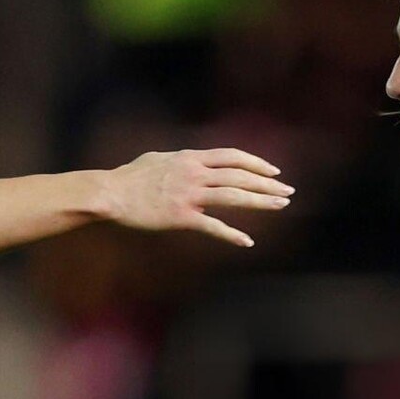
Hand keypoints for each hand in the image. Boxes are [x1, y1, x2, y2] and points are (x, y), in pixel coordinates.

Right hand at [102, 148, 291, 246]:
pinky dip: (231, 234)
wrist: (112, 194)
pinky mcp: (181, 216)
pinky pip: (212, 226)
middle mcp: (195, 174)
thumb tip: (192, 162)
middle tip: (288, 191)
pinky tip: (246, 241)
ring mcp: (189, 195)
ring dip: (261, 202)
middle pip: (240, 176)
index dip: (256, 163)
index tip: (273, 171)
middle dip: (267, 184)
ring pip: (234, 196)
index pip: (232, 157)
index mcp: (191, 158)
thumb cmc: (131, 177)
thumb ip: (181, 160)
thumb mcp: (159, 159)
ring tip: (281, 206)